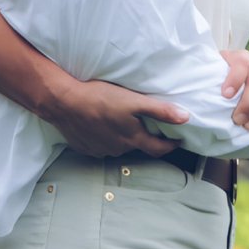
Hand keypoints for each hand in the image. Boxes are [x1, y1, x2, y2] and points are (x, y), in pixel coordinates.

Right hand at [44, 76, 188, 157]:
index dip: (170, 145)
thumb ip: (160, 111)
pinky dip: (105, 137)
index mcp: (132, 139)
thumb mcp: (134, 101)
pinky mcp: (85, 147)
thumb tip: (185, 118)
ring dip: (123, 136)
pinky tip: (101, 124)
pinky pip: (101, 145)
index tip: (177, 140)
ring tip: (120, 121)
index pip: (158, 149)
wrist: (62, 101)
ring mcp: (99, 150)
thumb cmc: (99, 98)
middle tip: (146, 124)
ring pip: (119, 146)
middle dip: (145, 137)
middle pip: (138, 146)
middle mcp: (117, 149)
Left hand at [219, 49, 248, 129]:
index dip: (234, 79)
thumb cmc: (226, 81)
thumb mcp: (218, 74)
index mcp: (242, 58)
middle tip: (237, 120)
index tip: (225, 95)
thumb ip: (211, 80)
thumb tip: (198, 97)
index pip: (241, 63)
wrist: (246, 77)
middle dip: (248, 104)